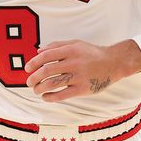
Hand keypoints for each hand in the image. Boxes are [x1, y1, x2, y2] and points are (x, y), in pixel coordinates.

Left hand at [24, 39, 140, 101]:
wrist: (113, 63)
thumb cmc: (92, 53)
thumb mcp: (75, 43)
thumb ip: (56, 46)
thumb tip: (38, 51)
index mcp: (70, 50)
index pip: (46, 56)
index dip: (33, 62)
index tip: (27, 68)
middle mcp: (73, 63)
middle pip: (47, 71)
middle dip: (34, 78)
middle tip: (29, 82)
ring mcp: (78, 76)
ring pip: (53, 84)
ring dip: (40, 88)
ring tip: (36, 90)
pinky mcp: (83, 89)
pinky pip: (63, 95)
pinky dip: (51, 97)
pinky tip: (45, 97)